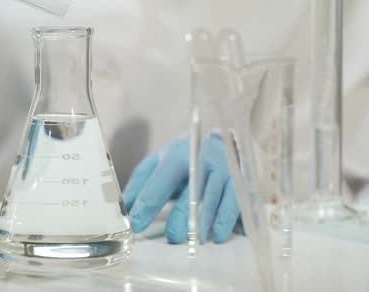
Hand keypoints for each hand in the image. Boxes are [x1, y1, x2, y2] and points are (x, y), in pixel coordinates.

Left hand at [123, 136, 240, 243]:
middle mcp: (204, 159)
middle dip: (182, 216)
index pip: (160, 181)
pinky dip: (239, 217)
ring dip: (212, 220)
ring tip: (201, 239)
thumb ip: (142, 184)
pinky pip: (245, 200)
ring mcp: (229, 169)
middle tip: (173, 237)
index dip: (147, 204)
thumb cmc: (186, 156)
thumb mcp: (160, 161)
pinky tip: (232, 232)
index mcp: (178, 154)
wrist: (224, 132)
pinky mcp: (247, 179)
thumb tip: (124, 209)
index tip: (136, 224)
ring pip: (221, 196)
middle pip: (193, 190)